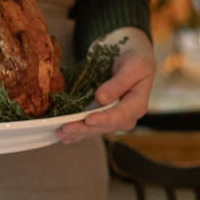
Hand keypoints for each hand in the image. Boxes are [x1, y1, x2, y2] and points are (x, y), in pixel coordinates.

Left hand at [58, 27, 154, 143]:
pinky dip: (78, 132)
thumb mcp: (133, 67)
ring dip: (78, 133)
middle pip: (105, 126)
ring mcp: (116, 120)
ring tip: (61, 133)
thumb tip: (101, 99)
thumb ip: (119, 83)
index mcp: (138, 105)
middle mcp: (127, 117)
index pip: (120, 115)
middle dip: (85, 128)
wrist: (133, 63)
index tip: (88, 119)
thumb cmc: (135, 62)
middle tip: (66, 128)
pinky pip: (91, 127)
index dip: (104, 119)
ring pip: (96, 129)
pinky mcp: (105, 119)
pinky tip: (65, 136)